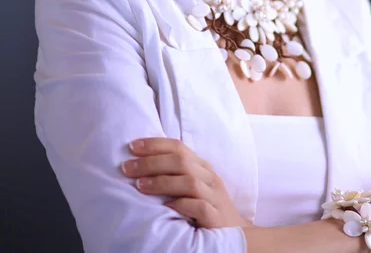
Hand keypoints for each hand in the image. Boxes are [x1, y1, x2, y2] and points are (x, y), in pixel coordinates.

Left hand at [120, 137, 252, 228]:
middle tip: (127, 168)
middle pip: (181, 161)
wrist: (234, 234)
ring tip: (139, 185)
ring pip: (190, 181)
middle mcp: (209, 177)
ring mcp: (215, 196)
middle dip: (152, 162)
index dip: (155, 144)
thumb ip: (175, 174)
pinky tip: (165, 207)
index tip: (132, 146)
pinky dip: (181, 205)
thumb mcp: (193, 186)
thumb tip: (141, 164)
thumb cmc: (206, 208)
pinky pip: (200, 207)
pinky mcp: (217, 217)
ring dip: (162, 181)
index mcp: (202, 166)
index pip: (179, 147)